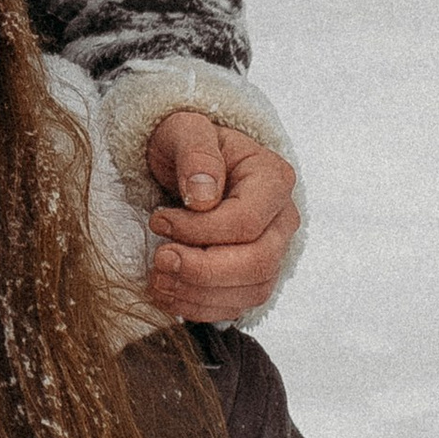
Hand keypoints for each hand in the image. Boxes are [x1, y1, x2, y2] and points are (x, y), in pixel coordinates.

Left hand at [142, 111, 298, 325]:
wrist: (188, 162)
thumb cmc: (187, 142)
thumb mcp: (184, 130)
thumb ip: (195, 153)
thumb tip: (203, 196)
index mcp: (273, 179)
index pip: (245, 222)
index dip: (199, 231)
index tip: (157, 221)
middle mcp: (282, 219)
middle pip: (256, 263)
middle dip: (202, 271)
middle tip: (158, 262)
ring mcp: (273, 250)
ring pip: (250, 291)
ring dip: (197, 294)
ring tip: (156, 278)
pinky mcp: (254, 275)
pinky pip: (237, 305)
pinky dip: (199, 307)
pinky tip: (168, 293)